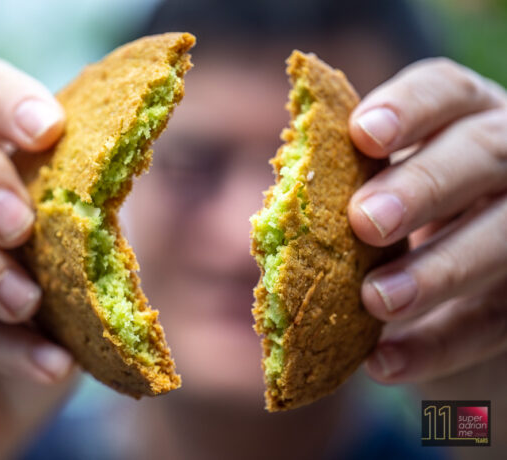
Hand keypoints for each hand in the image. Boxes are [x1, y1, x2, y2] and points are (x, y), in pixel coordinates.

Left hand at [347, 58, 506, 383]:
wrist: (451, 305)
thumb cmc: (400, 228)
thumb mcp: (379, 197)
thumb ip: (349, 187)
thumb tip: (277, 204)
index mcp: (460, 121)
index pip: (446, 92)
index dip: (409, 107)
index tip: (363, 135)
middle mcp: (506, 164)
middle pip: (486, 152)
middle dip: (424, 184)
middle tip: (366, 222)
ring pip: (506, 237)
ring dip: (438, 270)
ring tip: (375, 300)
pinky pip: (494, 324)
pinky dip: (440, 346)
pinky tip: (385, 363)